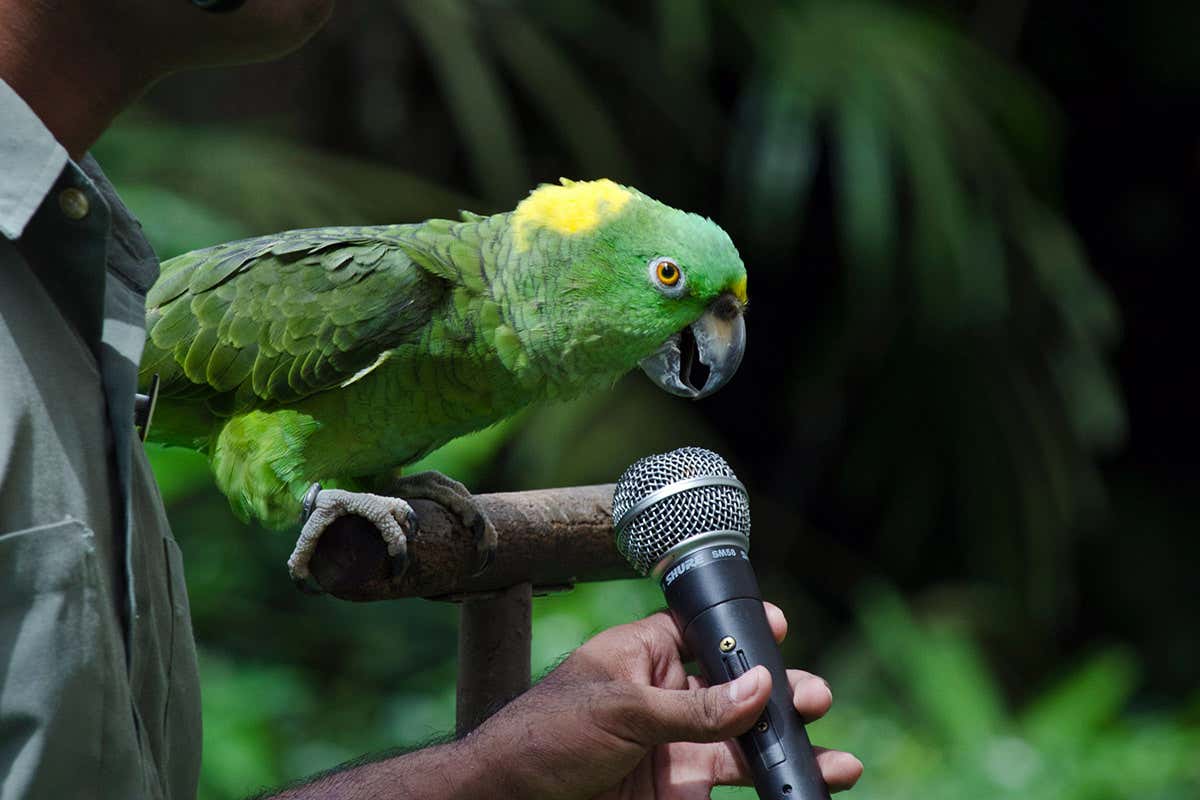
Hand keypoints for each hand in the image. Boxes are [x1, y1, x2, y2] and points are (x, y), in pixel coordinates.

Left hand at [466, 604, 862, 798]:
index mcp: (644, 655)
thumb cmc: (545, 733)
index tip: (779, 628)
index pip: (701, 633)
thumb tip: (760, 689)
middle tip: (816, 699)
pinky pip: (732, 783)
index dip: (740, 630)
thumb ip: (695, 708)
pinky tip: (802, 786)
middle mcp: (666, 697)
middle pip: (736, 690)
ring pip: (744, 742)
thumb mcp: (622, 710)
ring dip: (787, 746)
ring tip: (838, 761)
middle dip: (781, 694)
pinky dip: (770, 784)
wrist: (509, 799)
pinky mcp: (677, 789)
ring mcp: (675, 745)